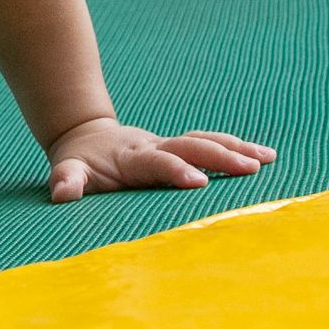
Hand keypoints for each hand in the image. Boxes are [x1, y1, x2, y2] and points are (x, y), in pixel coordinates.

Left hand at [46, 116, 274, 202]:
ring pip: (204, 141)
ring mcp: (168, 145)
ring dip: (234, 149)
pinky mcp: (179, 148)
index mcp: (130, 158)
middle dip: (218, 157)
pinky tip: (265, 157)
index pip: (155, 162)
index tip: (199, 182)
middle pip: (189, 147)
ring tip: (266, 160)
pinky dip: (236, 148)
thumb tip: (62, 193)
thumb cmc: (79, 163)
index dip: (175, 170)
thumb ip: (66, 181)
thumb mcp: (67, 171)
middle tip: (249, 169)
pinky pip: (209, 145)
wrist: (86, 135)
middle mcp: (153, 147)